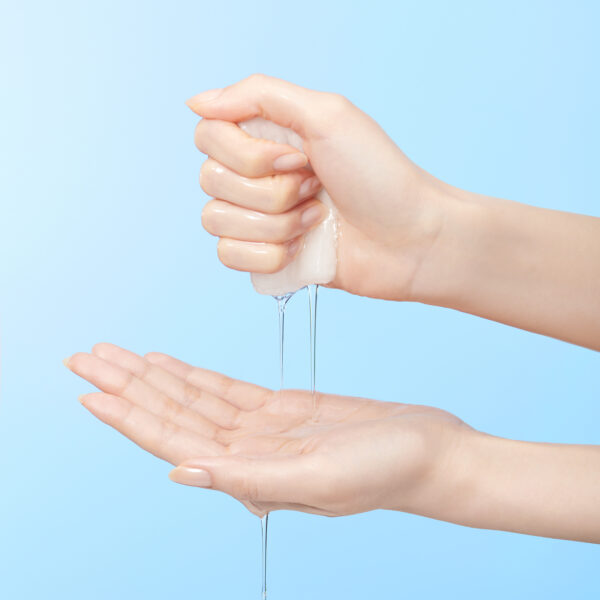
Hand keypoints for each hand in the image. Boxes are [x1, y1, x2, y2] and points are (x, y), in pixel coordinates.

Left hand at [64, 343, 468, 516]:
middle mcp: (247, 452)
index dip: (130, 417)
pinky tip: (169, 364)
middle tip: (85, 358)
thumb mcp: (321, 477)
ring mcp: (263, 430)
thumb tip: (183, 472)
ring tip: (117, 355)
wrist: (429, 453)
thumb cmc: (386, 471)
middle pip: (174, 415)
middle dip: (128, 387)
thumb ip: (252, 477)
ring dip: (153, 378)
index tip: (91, 391)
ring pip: (194, 399)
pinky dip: (194, 377)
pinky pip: (225, 390)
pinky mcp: (282, 410)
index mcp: (251, 472)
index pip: (174, 440)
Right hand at [187, 74, 453, 300]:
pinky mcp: (265, 258)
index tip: (297, 156)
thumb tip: (195, 101)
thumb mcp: (327, 115)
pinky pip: (228, 257)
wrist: (410, 240)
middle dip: (270, 191)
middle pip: (210, 180)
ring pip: (216, 220)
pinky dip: (269, 255)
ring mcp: (258, 220)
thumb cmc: (379, 176)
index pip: (207, 136)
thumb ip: (259, 95)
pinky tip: (304, 247)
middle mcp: (255, 177)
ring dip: (275, 223)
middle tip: (314, 187)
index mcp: (266, 136)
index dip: (247, 153)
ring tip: (315, 218)